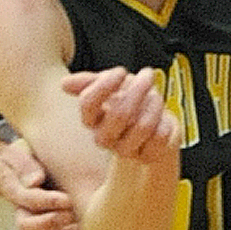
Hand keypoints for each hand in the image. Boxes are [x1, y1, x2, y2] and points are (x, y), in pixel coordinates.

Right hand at [0, 136, 78, 229]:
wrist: (11, 171)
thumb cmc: (20, 162)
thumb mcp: (20, 154)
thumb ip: (27, 165)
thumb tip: (36, 179)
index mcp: (14, 190)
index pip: (27, 199)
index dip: (47, 202)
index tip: (66, 199)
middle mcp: (20, 211)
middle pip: (25, 226)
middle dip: (50, 223)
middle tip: (70, 215)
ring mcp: (29, 223)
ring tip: (75, 229)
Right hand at [63, 66, 180, 162]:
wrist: (154, 119)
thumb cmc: (130, 100)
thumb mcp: (111, 84)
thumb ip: (89, 81)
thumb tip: (64, 84)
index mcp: (91, 119)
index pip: (88, 103)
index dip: (104, 85)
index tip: (120, 72)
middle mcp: (105, 137)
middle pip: (119, 114)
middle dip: (137, 90)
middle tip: (147, 76)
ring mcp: (125, 150)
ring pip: (143, 126)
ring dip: (154, 104)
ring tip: (156, 96)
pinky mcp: (146, 157)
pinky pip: (160, 137)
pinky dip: (165, 122)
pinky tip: (162, 118)